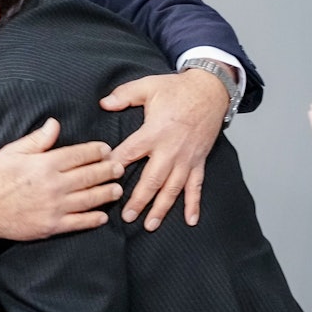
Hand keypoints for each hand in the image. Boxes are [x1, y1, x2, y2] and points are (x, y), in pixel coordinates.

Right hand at [0, 117, 123, 250]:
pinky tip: (103, 216)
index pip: (79, 155)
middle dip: (108, 171)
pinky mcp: (52, 226)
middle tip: (120, 168)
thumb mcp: (13, 152)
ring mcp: (55, 207)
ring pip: (89, 199)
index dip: (96, 151)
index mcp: (46, 164)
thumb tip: (55, 124)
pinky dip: (93, 219)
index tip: (107, 149)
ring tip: (117, 190)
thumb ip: (37, 139)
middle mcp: (54, 185)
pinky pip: (78, 222)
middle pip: (89, 176)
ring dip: (106, 193)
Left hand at [100, 69, 226, 230]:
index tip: (101, 180)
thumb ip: (124, 95)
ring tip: (150, 224)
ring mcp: (186, 158)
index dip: (114, 166)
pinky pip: (196, 186)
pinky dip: (194, 204)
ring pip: (172, 188)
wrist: (210, 91)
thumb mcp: (148, 86)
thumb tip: (103, 103)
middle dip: (139, 200)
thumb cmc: (177, 89)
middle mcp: (170, 150)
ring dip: (162, 208)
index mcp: (154, 132)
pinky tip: (190, 220)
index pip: (129, 153)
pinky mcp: (199, 161)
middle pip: (152, 180)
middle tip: (127, 217)